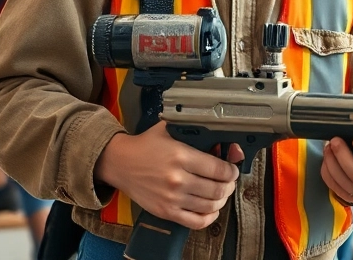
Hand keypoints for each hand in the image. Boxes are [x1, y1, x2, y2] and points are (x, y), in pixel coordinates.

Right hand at [94, 121, 242, 229]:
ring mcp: (171, 198)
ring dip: (221, 200)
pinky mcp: (165, 212)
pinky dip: (209, 217)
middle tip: (229, 181)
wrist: (120, 162)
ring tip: (221, 193)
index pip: (219, 170)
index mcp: (181, 156)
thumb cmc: (146, 145)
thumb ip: (196, 134)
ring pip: (210, 206)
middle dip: (229, 186)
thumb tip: (224, 142)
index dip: (232, 171)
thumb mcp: (171, 130)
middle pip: (218, 189)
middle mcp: (178, 179)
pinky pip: (195, 222)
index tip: (232, 170)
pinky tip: (211, 209)